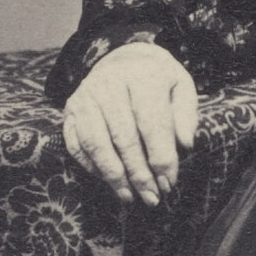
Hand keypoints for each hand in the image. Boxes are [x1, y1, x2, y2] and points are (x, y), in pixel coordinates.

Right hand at [61, 43, 198, 207]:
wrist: (122, 57)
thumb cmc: (157, 80)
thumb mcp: (181, 87)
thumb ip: (186, 115)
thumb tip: (186, 145)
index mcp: (142, 75)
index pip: (152, 123)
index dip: (161, 157)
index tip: (169, 183)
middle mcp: (109, 83)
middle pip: (123, 137)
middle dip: (138, 173)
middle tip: (151, 197)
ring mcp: (85, 96)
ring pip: (96, 143)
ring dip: (113, 175)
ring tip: (128, 197)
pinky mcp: (70, 109)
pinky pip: (76, 144)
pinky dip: (90, 166)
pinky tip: (107, 181)